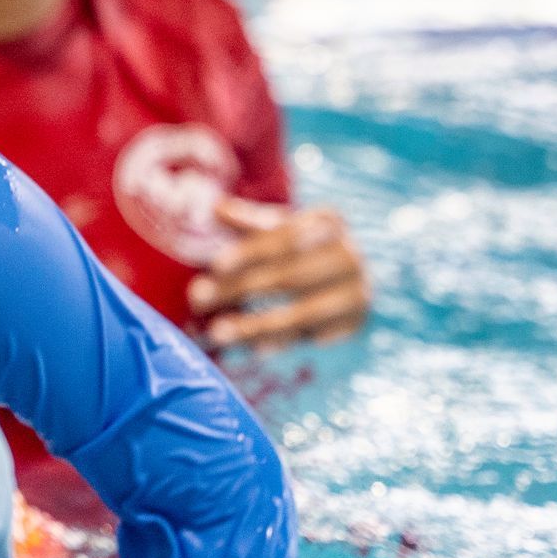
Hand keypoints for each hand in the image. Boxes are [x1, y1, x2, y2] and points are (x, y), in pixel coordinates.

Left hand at [187, 197, 368, 351]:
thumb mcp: (273, 229)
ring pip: (302, 313)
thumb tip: (215, 209)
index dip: (250, 252)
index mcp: (329, 222)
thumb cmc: (295, 246)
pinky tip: (251, 348)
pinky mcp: (356, 322)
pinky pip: (313, 337)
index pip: (285, 238)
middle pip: (290, 276)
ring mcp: (358, 291)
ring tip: (217, 333)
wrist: (339, 276)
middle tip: (197, 299)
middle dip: (240, 289)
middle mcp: (350, 255)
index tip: (216, 265)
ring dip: (256, 325)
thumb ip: (246, 221)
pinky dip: (282, 343)